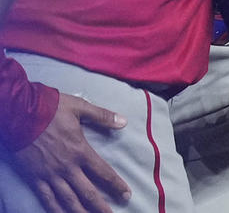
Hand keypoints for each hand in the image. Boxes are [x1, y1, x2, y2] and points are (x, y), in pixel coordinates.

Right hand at [11, 92, 129, 212]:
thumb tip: (124, 122)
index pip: (103, 172)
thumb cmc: (51, 109)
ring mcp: (50, 175)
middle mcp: (67, 167)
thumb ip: (103, 116)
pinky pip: (46, 198)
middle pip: (87, 192)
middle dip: (100, 206)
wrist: (20, 114)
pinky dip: (55, 210)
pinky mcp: (35, 178)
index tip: (126, 195)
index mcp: (81, 151)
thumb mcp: (80, 108)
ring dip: (80, 212)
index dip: (116, 185)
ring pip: (68, 200)